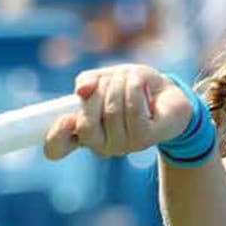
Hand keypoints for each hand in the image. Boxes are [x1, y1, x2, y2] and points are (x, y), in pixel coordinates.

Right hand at [43, 64, 195, 160]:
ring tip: (131, 78)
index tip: (65, 118)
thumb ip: (88, 82)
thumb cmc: (134, 89)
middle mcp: (101, 145)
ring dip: (120, 83)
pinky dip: (135, 86)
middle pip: (85, 124)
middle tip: (112, 80)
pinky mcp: (145, 138)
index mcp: (84, 132)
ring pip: (112, 110)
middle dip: (97, 92)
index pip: (57, 147)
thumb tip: (81, 90)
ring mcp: (124, 145)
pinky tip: (142, 83)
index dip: (55, 135)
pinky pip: (133, 108)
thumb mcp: (107, 78)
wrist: (170, 96)